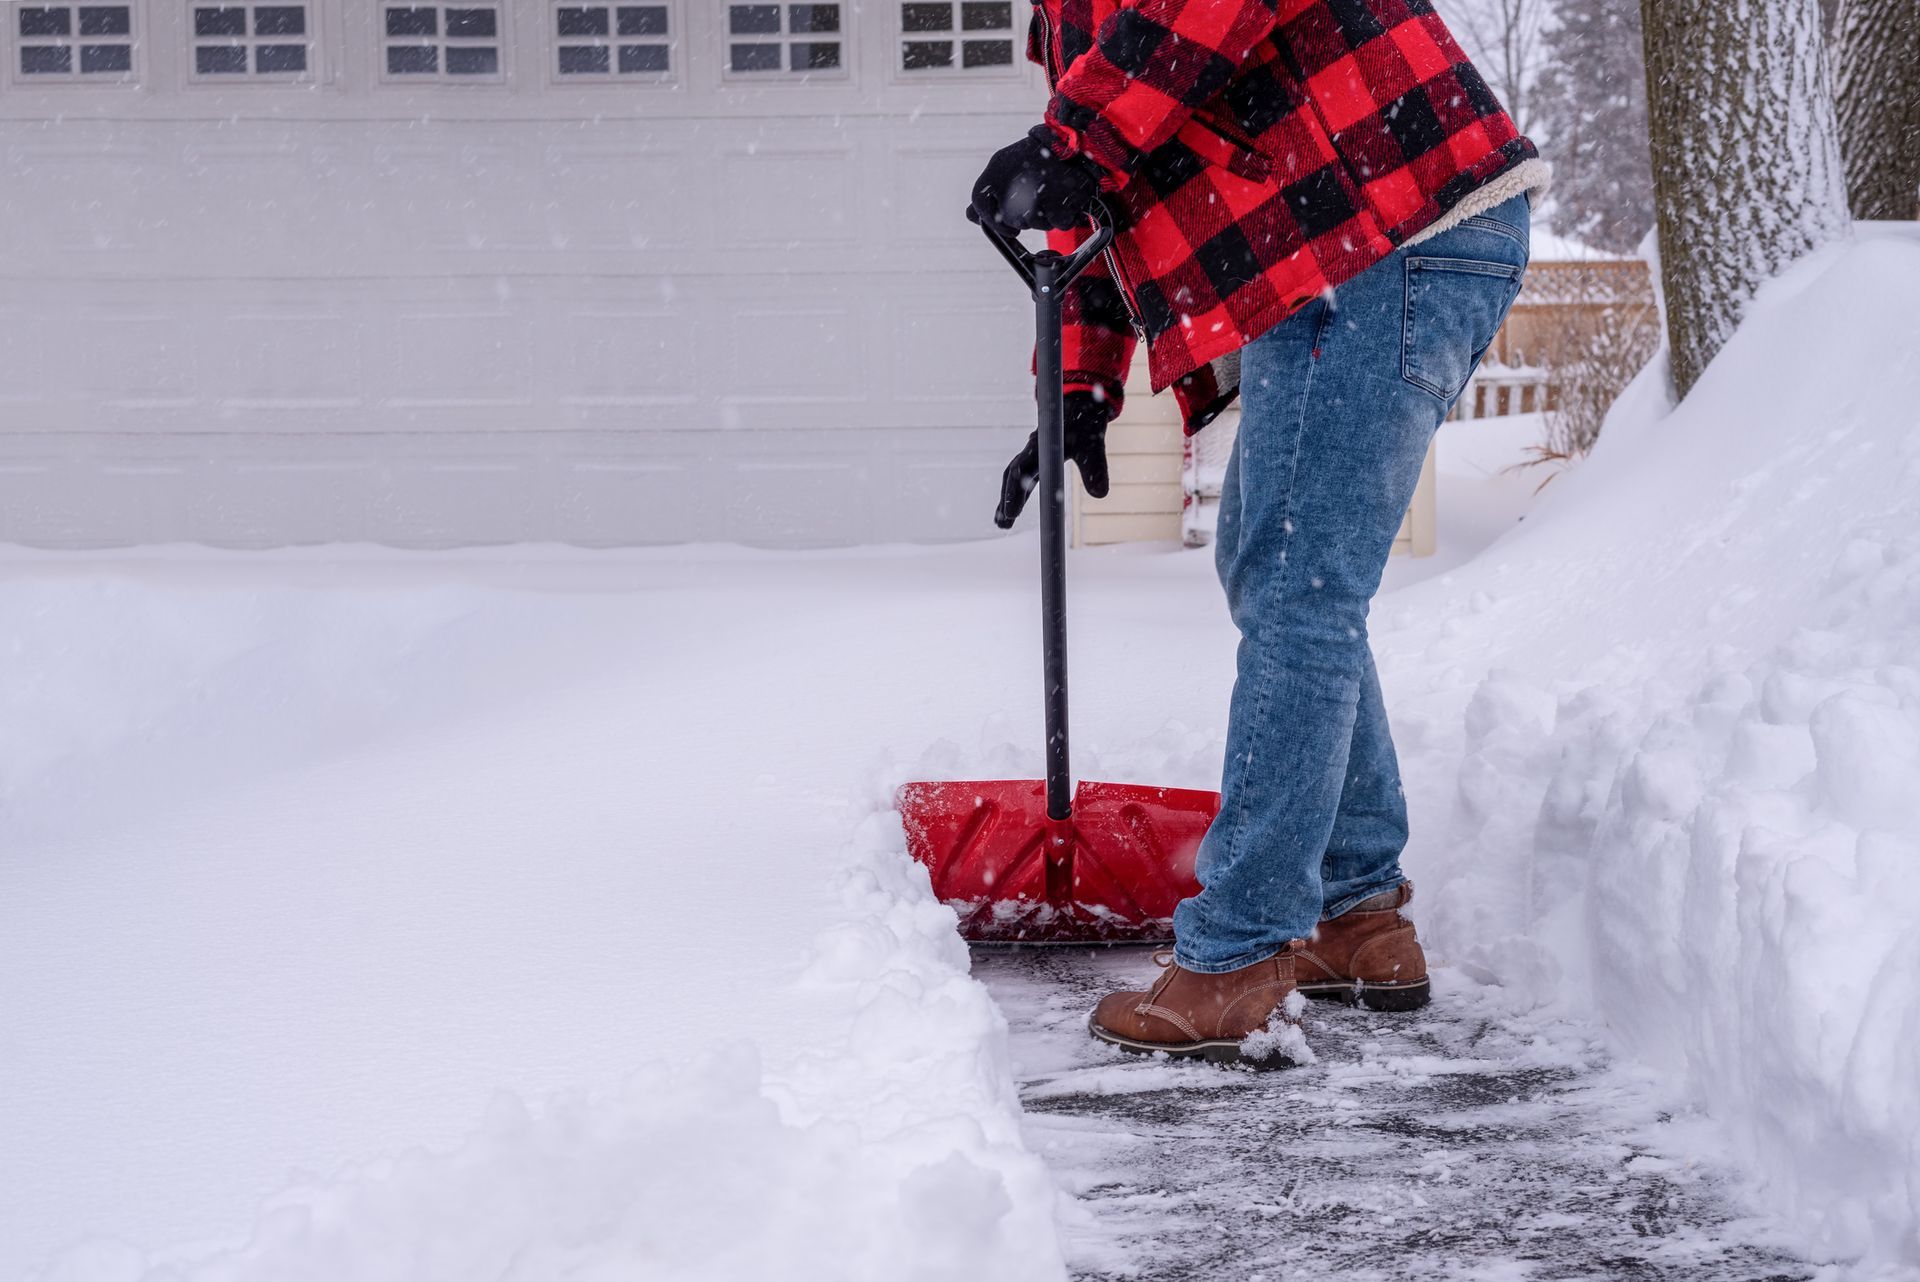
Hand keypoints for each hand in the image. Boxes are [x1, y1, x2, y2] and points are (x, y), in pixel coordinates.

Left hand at [967, 126, 1104, 236]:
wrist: (1074, 142)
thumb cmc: (1038, 157)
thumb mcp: (1005, 164)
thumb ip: (986, 191)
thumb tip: (970, 215)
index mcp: (996, 168)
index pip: (979, 202)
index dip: (988, 220)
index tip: (1007, 229)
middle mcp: (1013, 181)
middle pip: (1011, 220)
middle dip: (1024, 219)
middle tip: (1037, 200)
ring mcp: (1035, 193)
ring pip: (1035, 224)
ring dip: (1044, 218)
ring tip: (1052, 194)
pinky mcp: (1058, 202)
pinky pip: (1058, 223)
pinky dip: (1063, 217)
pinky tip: (1064, 198)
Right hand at [995, 391, 1112, 528]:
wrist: (1080, 406)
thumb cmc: (1085, 425)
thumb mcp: (1093, 446)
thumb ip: (1096, 469)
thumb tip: (1100, 495)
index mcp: (1039, 447)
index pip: (1020, 471)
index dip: (1014, 493)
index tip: (1011, 514)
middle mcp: (1031, 452)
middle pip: (1011, 478)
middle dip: (1006, 500)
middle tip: (1004, 524)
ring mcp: (1031, 456)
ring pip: (1013, 479)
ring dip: (1007, 500)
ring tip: (1002, 524)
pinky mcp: (1036, 461)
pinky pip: (1020, 479)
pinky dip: (1014, 495)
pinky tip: (1012, 513)